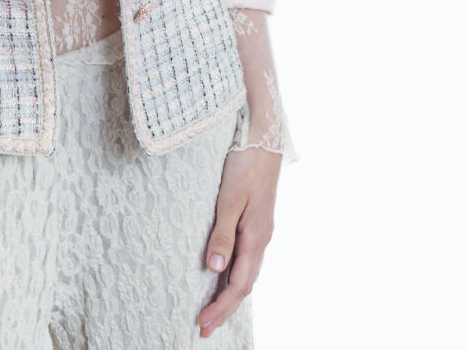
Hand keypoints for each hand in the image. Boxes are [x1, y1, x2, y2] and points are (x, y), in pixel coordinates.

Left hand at [196, 146, 280, 337]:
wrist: (264, 139)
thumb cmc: (244, 165)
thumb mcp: (229, 198)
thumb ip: (222, 234)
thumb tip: (214, 270)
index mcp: (256, 237)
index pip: (238, 284)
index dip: (221, 307)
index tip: (203, 324)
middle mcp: (261, 239)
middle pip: (244, 285)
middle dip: (224, 308)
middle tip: (204, 328)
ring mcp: (260, 231)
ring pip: (246, 273)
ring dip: (229, 295)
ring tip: (211, 311)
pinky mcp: (256, 222)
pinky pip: (246, 258)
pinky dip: (235, 275)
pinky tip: (224, 277)